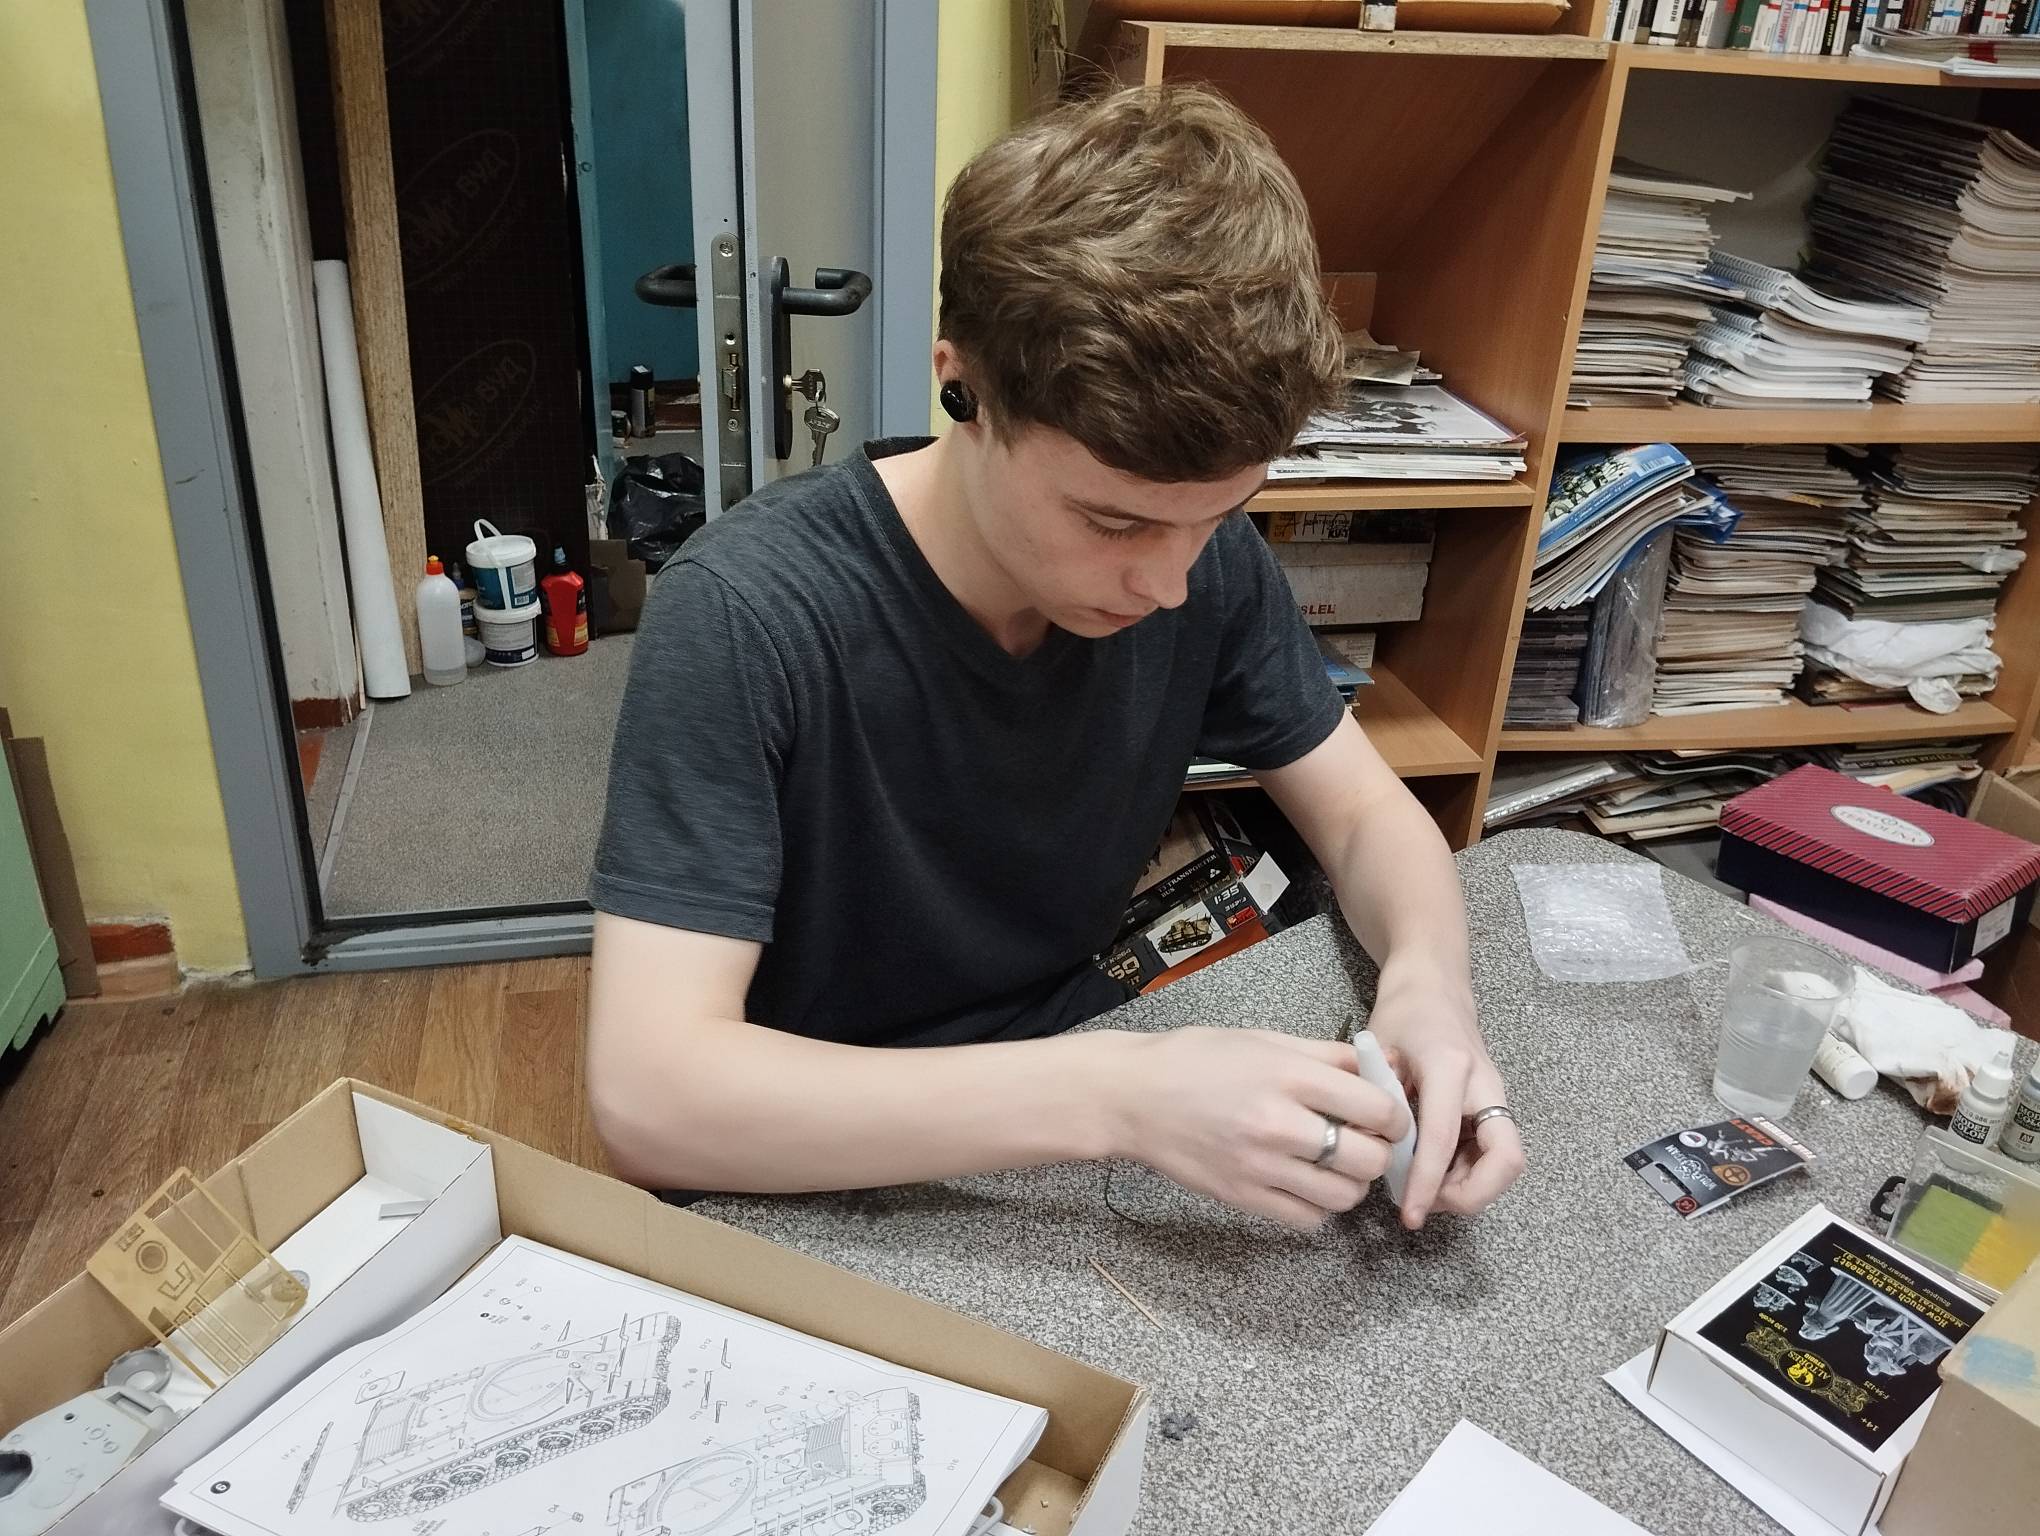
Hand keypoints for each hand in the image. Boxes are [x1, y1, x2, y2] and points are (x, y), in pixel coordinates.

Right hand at [1102, 1026, 1411, 1230]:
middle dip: (1378, 1152)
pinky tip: (1305, 1184)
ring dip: (1350, 1183)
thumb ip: (1326, 1056)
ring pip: (1344, 1196)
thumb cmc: (1197, 1059)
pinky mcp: (1243, 1198)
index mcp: (1289, 1076)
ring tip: (1334, 1164)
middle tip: (1364, 1141)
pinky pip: (1308, 1220)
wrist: (1133, 1096)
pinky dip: (1317, 1206)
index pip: (1377, 1108)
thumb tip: (1381, 1068)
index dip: (1396, 1115)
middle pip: (1369, 1158)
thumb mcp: (1264, 1040)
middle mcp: (1279, 1124)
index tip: (1388, 1116)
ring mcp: (1260, 1167)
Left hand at [1364, 962, 1525, 1229]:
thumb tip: (1371, 1155)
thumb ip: (1375, 1104)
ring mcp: (1496, 1097)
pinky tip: (1431, 1172)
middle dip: (1473, 1195)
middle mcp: (1485, 1085)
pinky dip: (1467, 1174)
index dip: (1426, 1183)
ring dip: (1469, 1188)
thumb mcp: (1377, 1054)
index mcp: (1451, 1067)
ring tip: (1424, 1188)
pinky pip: (1493, 1154)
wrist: (1434, 988)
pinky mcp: (1495, 1108)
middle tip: (1428, 1201)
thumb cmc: (1402, 1016)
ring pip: (1505, 1162)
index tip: (1409, 1214)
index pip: (1443, 1139)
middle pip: (1507, 1160)